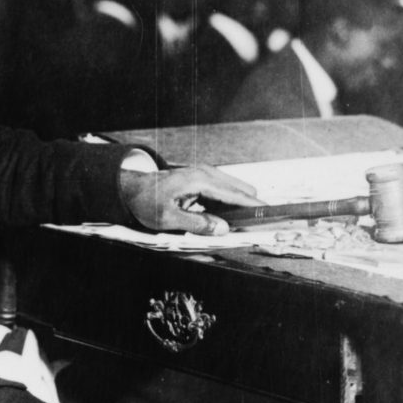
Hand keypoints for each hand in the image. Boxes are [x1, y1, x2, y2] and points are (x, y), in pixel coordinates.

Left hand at [120, 164, 263, 235]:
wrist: (131, 188)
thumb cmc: (146, 202)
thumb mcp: (168, 219)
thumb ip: (197, 224)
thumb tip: (223, 228)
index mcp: (199, 181)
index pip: (235, 195)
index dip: (254, 207)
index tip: (271, 215)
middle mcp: (205, 173)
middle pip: (241, 189)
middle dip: (249, 208)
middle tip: (253, 229)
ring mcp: (204, 173)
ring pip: (234, 189)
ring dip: (238, 207)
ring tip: (240, 227)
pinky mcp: (202, 178)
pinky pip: (224, 190)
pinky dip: (228, 203)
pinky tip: (223, 219)